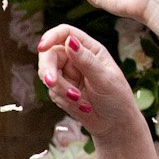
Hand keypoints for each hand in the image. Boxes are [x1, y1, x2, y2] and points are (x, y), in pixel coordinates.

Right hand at [36, 24, 144, 138]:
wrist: (115, 125)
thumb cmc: (117, 99)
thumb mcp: (104, 79)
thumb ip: (86, 61)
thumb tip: (70, 41)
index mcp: (89, 49)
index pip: (65, 33)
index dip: (51, 36)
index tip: (42, 47)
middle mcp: (75, 58)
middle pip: (49, 54)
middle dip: (49, 69)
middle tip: (52, 83)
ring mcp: (67, 74)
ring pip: (48, 75)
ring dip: (60, 89)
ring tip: (79, 101)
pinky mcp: (61, 90)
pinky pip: (51, 92)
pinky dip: (63, 100)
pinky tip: (81, 107)